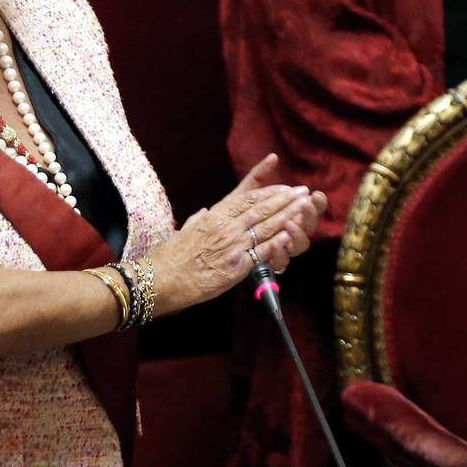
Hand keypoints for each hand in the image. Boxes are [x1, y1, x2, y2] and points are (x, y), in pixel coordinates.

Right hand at [150, 154, 326, 314]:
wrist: (161, 279)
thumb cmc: (170, 257)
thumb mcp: (184, 231)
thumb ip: (197, 220)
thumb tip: (203, 214)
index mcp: (215, 216)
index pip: (247, 198)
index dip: (270, 191)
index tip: (285, 187)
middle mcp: (225, 227)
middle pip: (262, 209)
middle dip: (286, 199)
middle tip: (304, 192)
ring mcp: (232, 246)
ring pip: (266, 227)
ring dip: (288, 216)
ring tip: (305, 207)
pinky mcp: (235, 267)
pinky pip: (260, 253)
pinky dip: (277, 243)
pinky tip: (290, 234)